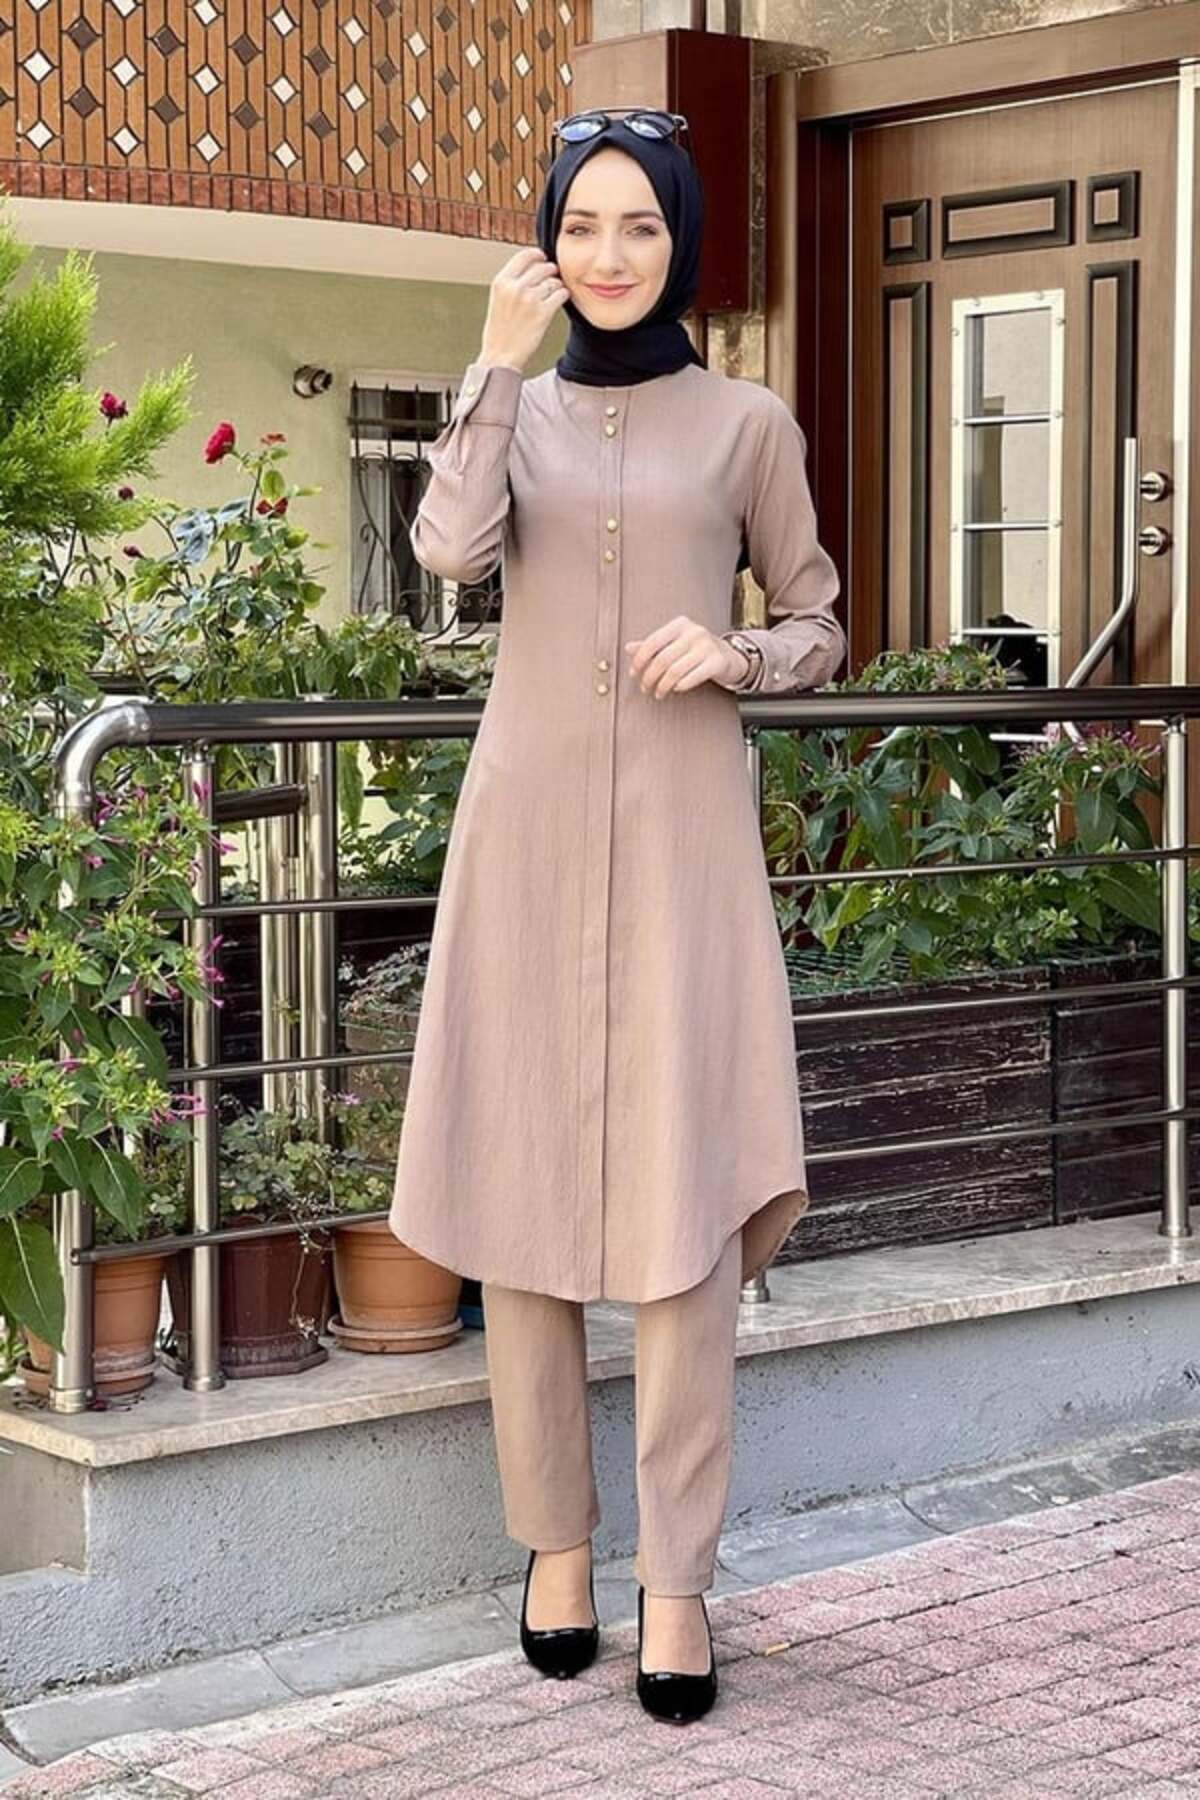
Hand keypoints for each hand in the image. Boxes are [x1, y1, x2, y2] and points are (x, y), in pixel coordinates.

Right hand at [479, 247, 570, 372]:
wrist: (500, 356)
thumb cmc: (500, 331)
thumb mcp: (499, 299)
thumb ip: (512, 281)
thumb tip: (534, 265)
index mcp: (501, 281)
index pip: (525, 255)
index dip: (538, 255)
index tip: (544, 260)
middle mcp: (515, 287)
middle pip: (543, 267)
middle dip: (551, 272)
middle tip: (551, 281)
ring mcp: (530, 300)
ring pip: (554, 280)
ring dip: (557, 286)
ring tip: (553, 295)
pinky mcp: (543, 313)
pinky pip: (561, 294)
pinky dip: (563, 296)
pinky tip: (558, 301)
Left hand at [624, 616, 748, 698]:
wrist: (728, 656)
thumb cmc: (697, 650)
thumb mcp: (674, 643)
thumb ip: (652, 645)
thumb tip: (628, 648)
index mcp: (680, 624)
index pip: (652, 642)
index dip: (639, 660)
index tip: (633, 674)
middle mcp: (694, 632)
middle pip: (662, 659)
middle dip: (650, 677)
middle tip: (645, 688)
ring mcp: (707, 646)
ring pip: (675, 671)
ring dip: (663, 686)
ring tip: (659, 693)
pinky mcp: (717, 662)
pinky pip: (692, 677)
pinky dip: (680, 686)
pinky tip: (676, 689)